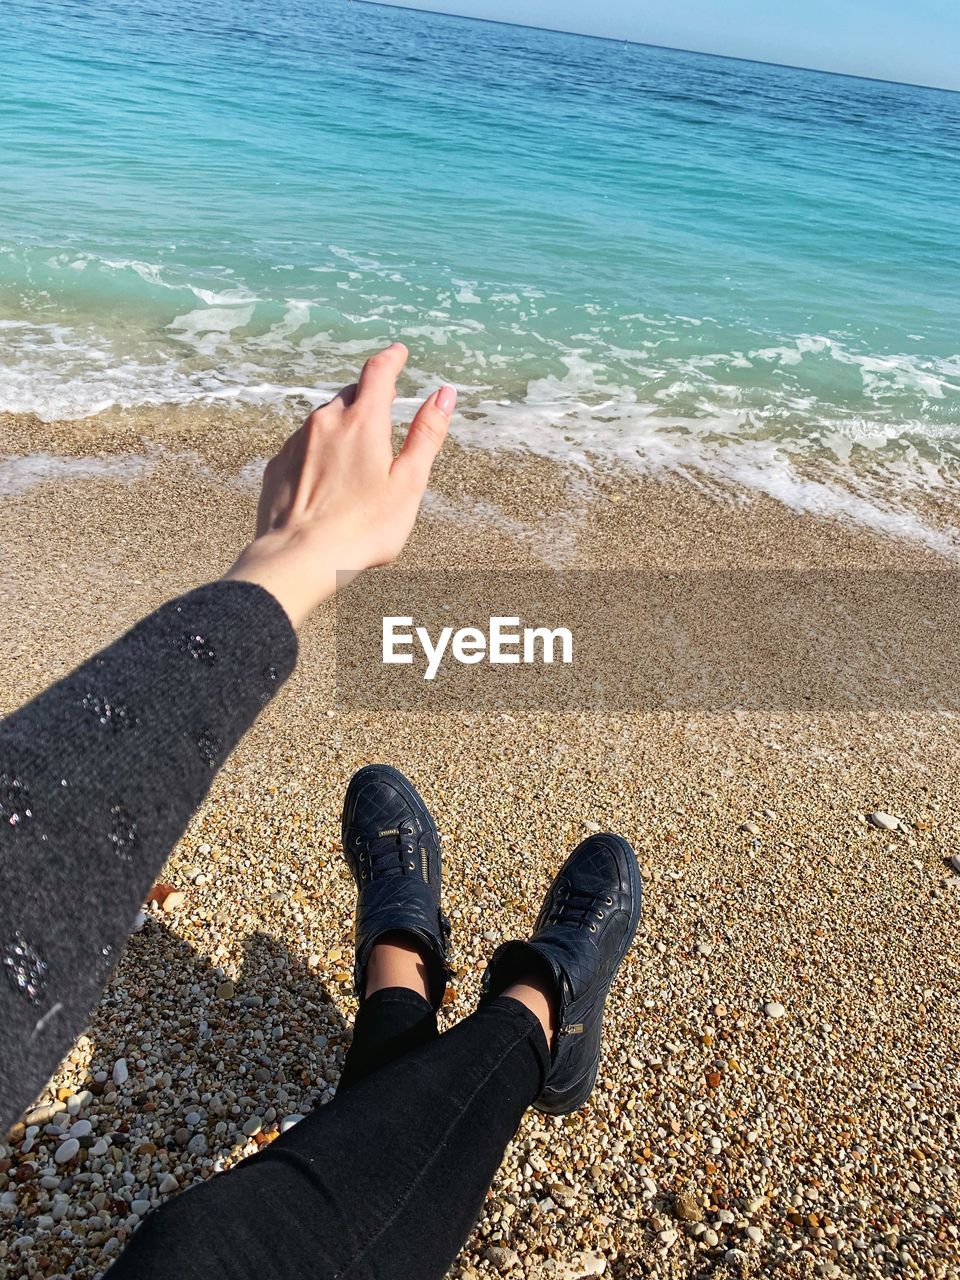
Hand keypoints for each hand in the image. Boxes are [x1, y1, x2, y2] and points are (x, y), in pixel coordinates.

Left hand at [225, 343, 454, 627]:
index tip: (399, 352)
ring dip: (342, 425)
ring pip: (324, 420)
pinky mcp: (278, 466)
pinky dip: (319, 450)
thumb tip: (443, 394)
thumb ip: (426, 435)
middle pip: (350, 395)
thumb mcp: (408, 483)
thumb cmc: (363, 528)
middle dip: (368, 397)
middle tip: (383, 410)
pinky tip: (327, 478)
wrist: (300, 558)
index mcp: (362, 422)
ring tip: (356, 454)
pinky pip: (303, 445)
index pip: (378, 372)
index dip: (391, 358)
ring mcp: (296, 443)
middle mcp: (325, 422)